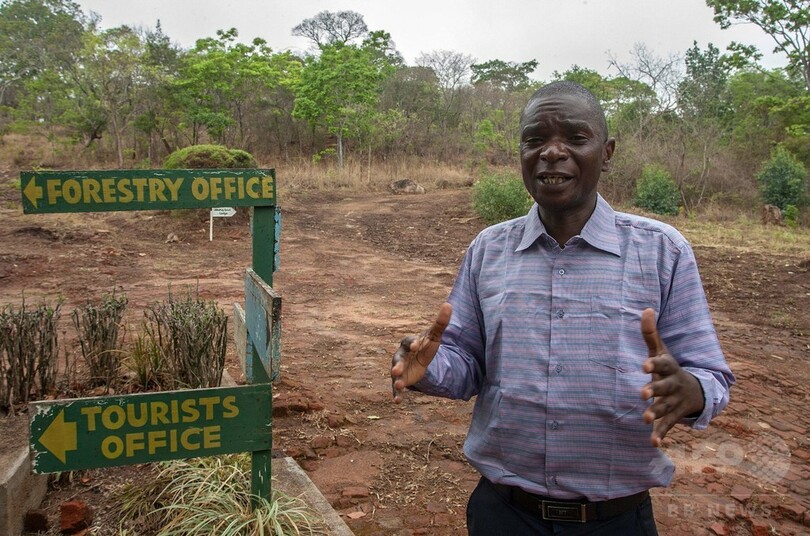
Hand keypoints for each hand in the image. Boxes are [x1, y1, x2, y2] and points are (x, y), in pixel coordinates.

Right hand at [390, 303, 451, 402]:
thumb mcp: (435, 336)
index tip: (416, 346)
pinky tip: (397, 401)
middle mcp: (401, 355)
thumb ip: (441, 323)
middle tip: (396, 370)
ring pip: (395, 374)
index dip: (412, 343)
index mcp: (409, 343)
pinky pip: (396, 387)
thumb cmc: (426, 346)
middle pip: (397, 359)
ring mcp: (399, 368)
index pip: (408, 342)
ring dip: (396, 379)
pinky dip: (396, 394)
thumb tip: (448, 305)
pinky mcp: (401, 380)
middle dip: (397, 364)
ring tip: (399, 385)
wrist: (420, 361)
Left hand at [640, 308, 703, 446]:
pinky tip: (652, 443)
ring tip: (644, 418)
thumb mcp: (662, 350)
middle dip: (654, 390)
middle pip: (663, 387)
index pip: (661, 364)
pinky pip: (667, 426)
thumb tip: (646, 308)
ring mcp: (674, 401)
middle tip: (642, 394)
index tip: (643, 365)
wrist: (696, 390)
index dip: (653, 364)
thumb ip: (651, 333)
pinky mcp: (673, 416)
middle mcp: (672, 384)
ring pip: (664, 408)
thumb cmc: (670, 367)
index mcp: (669, 367)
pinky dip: (660, 434)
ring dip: (655, 413)